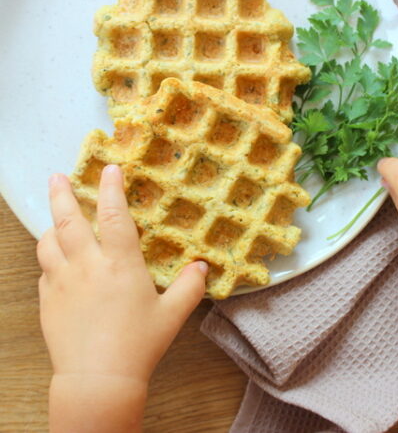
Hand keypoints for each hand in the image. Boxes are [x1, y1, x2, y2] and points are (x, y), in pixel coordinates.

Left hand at [37, 164, 207, 431]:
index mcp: (119, 264)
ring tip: (55, 219)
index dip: (112, 189)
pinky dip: (49, 259)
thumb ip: (190, 287)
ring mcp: (62, 282)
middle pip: (69, 220)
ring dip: (51, 225)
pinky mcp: (47, 301)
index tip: (109, 168)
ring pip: (48, 243)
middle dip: (63, 194)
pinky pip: (44, 271)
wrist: (98, 379)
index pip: (114, 216)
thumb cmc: (139, 344)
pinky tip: (56, 263)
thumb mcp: (173, 315)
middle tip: (57, 175)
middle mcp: (87, 266)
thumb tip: (202, 267)